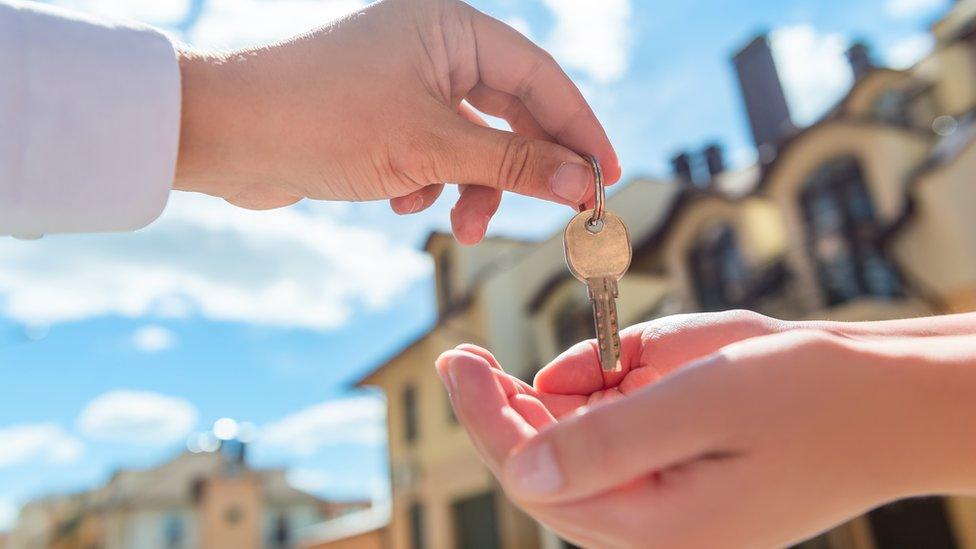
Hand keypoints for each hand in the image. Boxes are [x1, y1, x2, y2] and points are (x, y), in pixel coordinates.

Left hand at [175, 0, 618, 244]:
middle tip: (551, 215)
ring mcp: (406, 82)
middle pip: (509, 112)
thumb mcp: (430, 148)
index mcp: (451, 26)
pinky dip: (429, 184)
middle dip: (521, 171)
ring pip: (472, 141)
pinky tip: (400, 202)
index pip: (540, 79)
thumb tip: (583, 183)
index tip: (608, 179)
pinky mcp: (382, 117)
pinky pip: (434, 153)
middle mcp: (433, 46)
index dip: (580, 130)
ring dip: (472, 188)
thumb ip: (514, 164)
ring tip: (457, 225)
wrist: (221, 136)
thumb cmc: (321, 119)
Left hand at [436, 318, 975, 547]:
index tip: (455, 362)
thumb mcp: (706, 400)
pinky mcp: (674, 472)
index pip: (538, 482)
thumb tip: (519, 467)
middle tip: (461, 356)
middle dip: (499, 412)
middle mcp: (652, 526)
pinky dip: (595, 393)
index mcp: (657, 527)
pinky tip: (613, 363)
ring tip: (566, 358)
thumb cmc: (810, 394)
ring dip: (552, 402)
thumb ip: (611, 439)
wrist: (887, 398)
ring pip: (573, 452)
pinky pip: (609, 434)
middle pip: (544, 472)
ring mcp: (663, 501)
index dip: (487, 422)